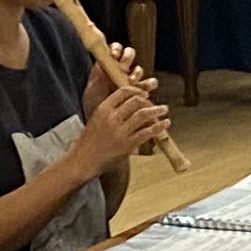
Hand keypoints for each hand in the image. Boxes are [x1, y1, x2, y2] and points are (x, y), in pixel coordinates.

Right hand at [80, 50, 167, 165]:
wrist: (84, 160)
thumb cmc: (89, 140)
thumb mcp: (96, 118)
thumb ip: (110, 110)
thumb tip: (129, 103)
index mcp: (103, 109)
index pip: (123, 92)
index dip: (136, 91)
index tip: (144, 93)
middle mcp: (112, 118)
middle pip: (136, 101)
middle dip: (148, 100)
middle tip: (154, 103)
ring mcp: (121, 131)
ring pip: (144, 114)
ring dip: (157, 110)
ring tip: (164, 109)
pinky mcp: (128, 144)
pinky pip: (147, 132)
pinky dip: (158, 127)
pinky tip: (165, 123)